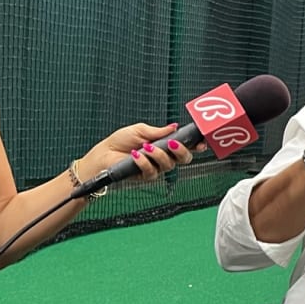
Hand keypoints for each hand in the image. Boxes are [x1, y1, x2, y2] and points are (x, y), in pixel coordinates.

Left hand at [77, 122, 196, 181]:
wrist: (104, 155)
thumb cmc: (120, 142)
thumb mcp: (139, 130)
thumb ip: (158, 131)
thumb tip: (174, 127)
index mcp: (165, 145)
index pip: (186, 146)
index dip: (196, 145)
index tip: (201, 142)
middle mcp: (164, 157)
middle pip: (184, 159)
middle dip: (183, 151)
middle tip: (174, 144)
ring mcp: (156, 168)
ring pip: (169, 165)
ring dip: (159, 155)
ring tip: (146, 147)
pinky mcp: (146, 176)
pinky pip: (152, 171)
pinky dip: (144, 162)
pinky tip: (136, 155)